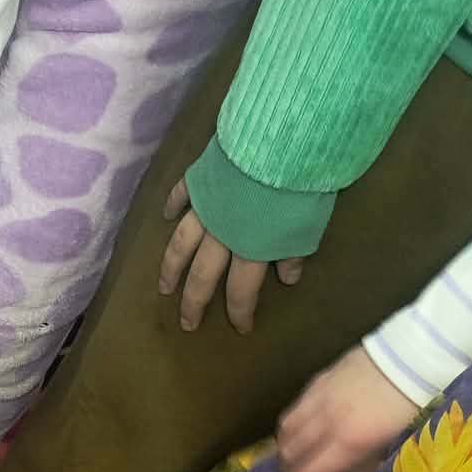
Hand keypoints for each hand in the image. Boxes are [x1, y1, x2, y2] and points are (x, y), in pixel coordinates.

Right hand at [158, 179, 305, 333]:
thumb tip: (287, 278)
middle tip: (186, 323)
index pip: (241, 290)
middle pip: (202, 276)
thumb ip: (293, 252)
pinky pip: (180, 195)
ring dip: (172, 268)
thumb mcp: (307, 226)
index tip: (241, 329)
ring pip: (181, 244)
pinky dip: (172, 205)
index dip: (240, 312)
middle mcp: (221, 235)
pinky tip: (165, 215)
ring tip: (164, 286)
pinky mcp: (200, 180)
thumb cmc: (300, 186)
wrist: (281, 142)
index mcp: (250, 248)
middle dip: (193, 303)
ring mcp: (205, 207)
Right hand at [277, 346, 418, 471]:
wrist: (414, 356)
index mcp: (348, 441)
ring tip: (295, 465)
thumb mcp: (391, 447)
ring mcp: (316, 400)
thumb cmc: (411, 407)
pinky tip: (300, 436)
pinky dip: (289, 431)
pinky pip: (291, 413)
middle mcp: (324, 421)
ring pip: (283, 435)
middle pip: (288, 457)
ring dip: (285, 455)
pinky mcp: (316, 383)